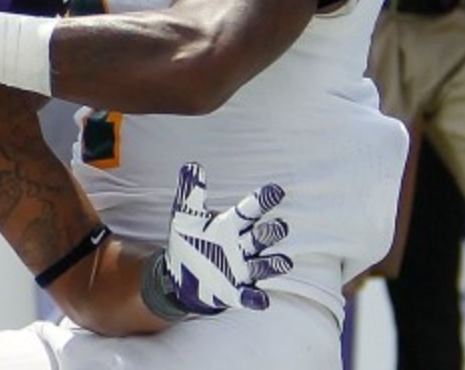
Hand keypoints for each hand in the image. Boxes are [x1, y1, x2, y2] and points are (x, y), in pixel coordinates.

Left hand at [154, 162, 291, 315]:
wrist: (180, 275)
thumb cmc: (190, 239)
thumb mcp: (186, 215)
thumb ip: (190, 193)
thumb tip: (192, 165)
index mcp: (231, 226)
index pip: (249, 211)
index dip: (262, 201)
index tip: (276, 190)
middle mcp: (241, 247)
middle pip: (260, 238)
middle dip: (270, 233)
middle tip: (280, 226)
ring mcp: (241, 271)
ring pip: (261, 266)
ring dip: (272, 264)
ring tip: (284, 261)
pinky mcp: (234, 293)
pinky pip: (248, 297)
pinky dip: (254, 298)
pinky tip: (261, 299)